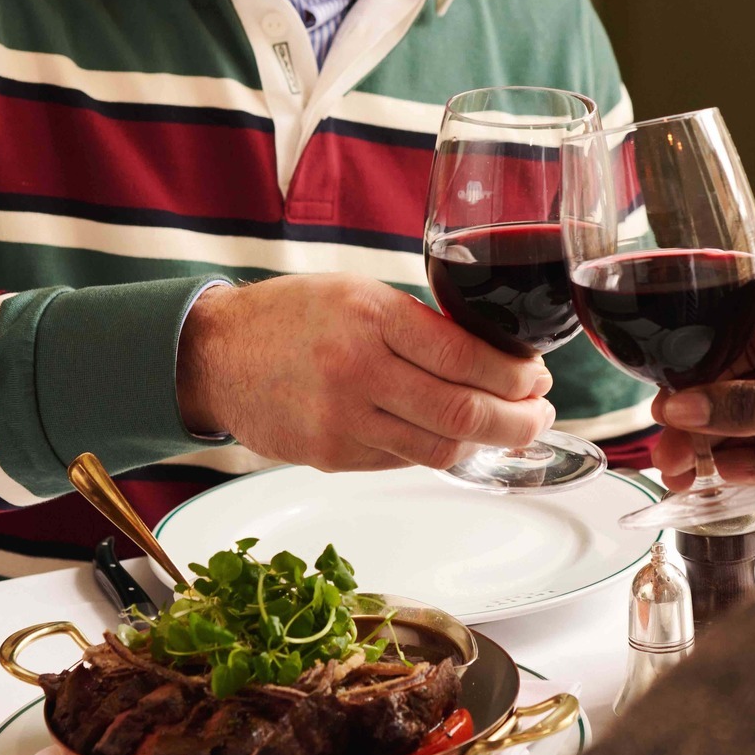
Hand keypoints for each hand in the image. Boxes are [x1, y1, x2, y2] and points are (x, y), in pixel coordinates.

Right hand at [177, 275, 555, 472]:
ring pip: (439, 447)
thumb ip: (418, 325)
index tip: (537, 377)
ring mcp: (342, 420)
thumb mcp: (357, 294)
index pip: (466, 356)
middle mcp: (357, 369)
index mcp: (371, 317)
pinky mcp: (331, 456)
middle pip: (462, 412)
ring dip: (485, 443)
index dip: (515, 375)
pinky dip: (436, 450)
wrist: (214, 355)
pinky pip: (403, 460)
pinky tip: (452, 437)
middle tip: (540, 414)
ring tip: (508, 430)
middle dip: (518, 419)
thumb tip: (494, 360)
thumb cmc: (289, 317)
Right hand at [652, 281, 754, 500]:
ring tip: (682, 468)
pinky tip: (723, 471)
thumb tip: (685, 406)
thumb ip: (751, 407)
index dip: (705, 373)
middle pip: (754, 384)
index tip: (666, 403)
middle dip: (709, 415)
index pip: (751, 339)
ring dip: (727, 444)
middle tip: (667, 447)